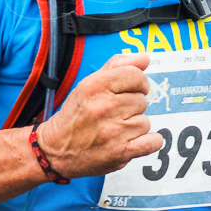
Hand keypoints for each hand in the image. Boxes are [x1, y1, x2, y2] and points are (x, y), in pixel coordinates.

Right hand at [37, 52, 163, 178]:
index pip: (136, 75)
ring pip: (145, 121)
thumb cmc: (76, 114)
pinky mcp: (121, 152)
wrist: (57, 149)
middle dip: (132, 106)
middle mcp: (104, 107)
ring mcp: (113, 131)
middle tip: (115, 113)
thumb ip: (117, 66)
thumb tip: (145, 58)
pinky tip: (133, 140)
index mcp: (95, 86)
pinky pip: (153, 142)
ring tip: (117, 128)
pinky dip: (148, 142)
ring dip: (135, 125)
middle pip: (142, 100)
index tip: (132, 89)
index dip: (138, 82)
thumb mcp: (89, 83)